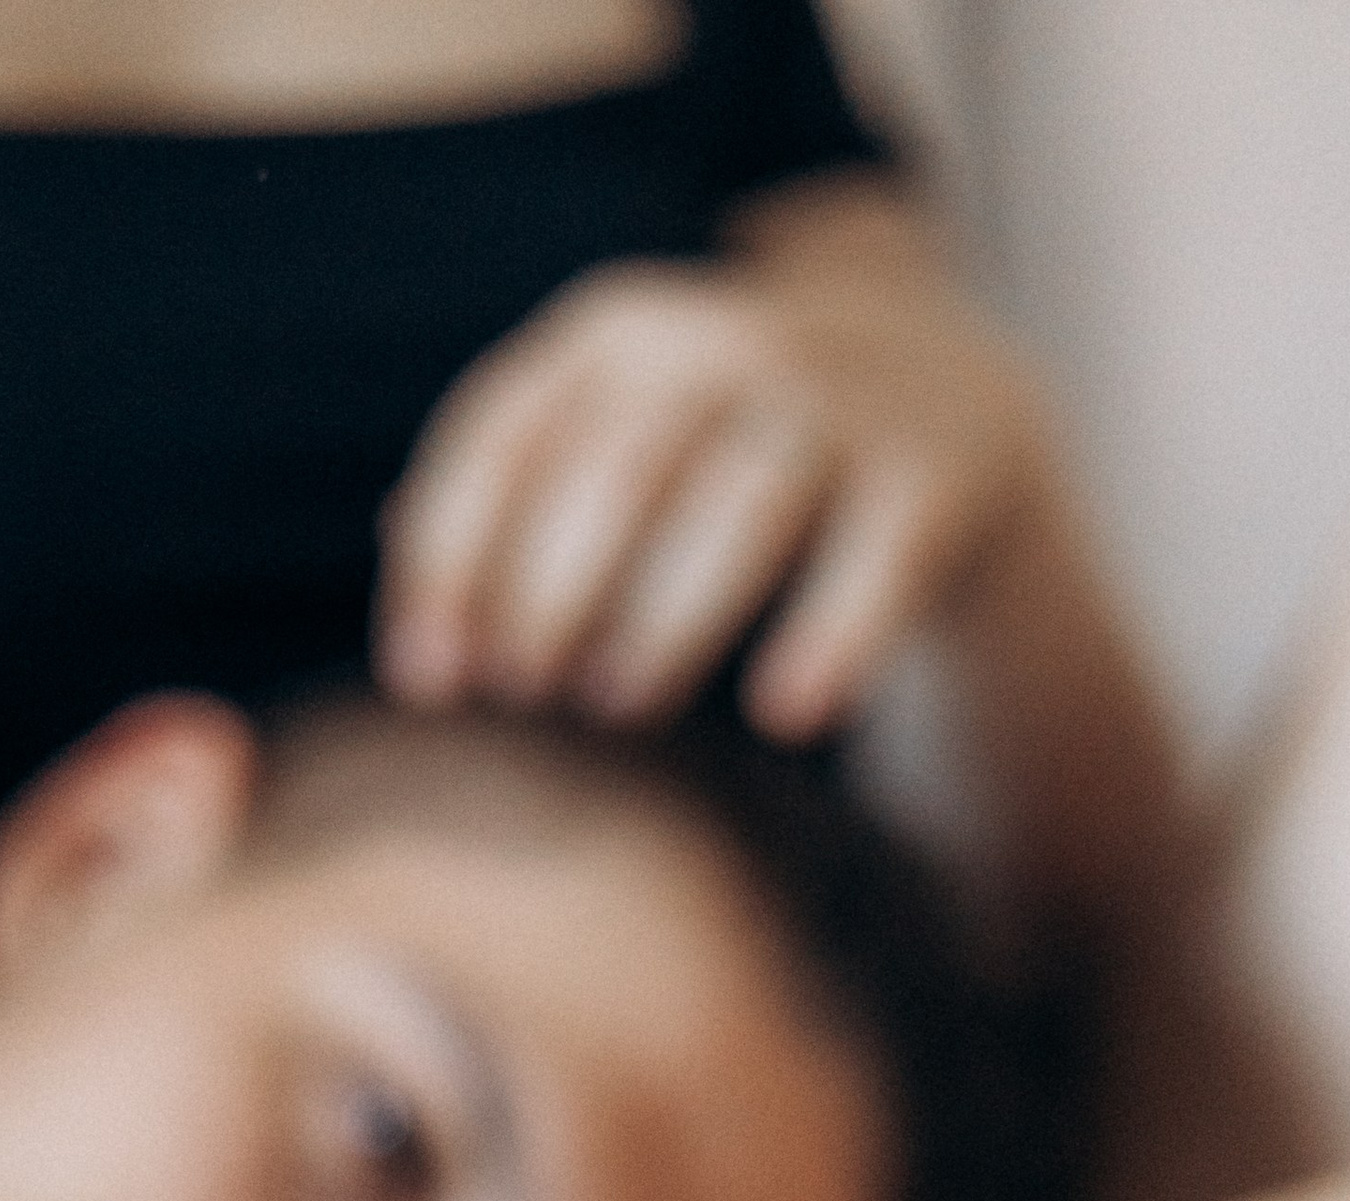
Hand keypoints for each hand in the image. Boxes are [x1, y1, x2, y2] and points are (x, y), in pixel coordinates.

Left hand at [377, 202, 1055, 740]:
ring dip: (665, 614)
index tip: (428, 688)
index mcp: (610, 338)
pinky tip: (786, 714)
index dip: (452, 565)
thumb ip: (517, 505)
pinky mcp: (924, 475)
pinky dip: (832, 632)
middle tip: (525, 696)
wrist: (939, 390)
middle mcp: (717, 346)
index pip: (502, 441)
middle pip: (614, 471)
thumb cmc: (724, 443)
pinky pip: (873, 558)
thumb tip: (410, 619)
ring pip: (735, 508)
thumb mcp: (613, 437)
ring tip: (617, 704)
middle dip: (551, 589)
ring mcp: (831, 402)